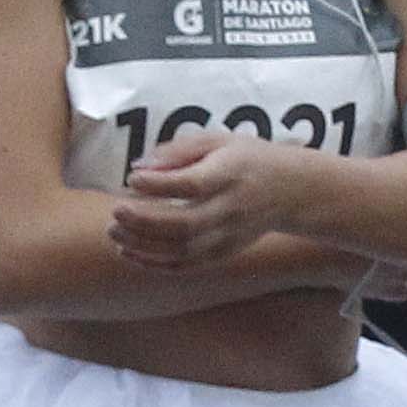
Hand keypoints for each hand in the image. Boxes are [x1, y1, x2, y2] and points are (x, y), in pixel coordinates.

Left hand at [111, 124, 308, 268]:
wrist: (291, 191)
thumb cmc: (246, 159)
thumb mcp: (217, 141)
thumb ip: (177, 151)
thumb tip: (139, 167)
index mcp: (229, 174)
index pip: (191, 184)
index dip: (159, 184)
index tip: (132, 178)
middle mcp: (230, 209)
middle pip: (185, 223)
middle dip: (145, 221)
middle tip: (115, 211)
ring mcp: (228, 236)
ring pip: (182, 250)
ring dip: (144, 246)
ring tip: (114, 232)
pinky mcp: (224, 253)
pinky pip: (187, 266)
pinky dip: (155, 264)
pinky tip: (130, 252)